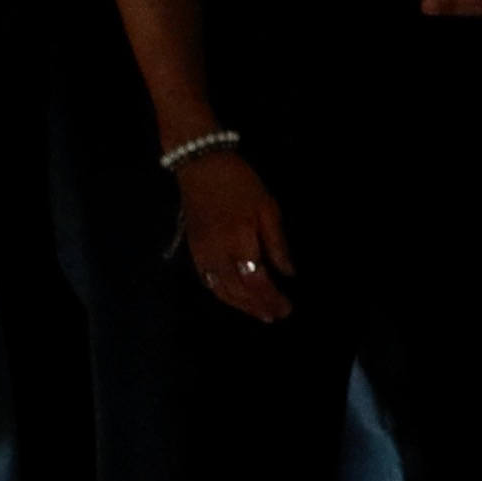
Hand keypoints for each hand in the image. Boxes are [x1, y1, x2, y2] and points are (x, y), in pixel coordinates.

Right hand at [176, 147, 297, 322]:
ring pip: (221, 290)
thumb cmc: (240, 183)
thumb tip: (289, 273)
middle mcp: (218, 252)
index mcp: (240, 241)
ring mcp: (202, 253)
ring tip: (260, 313)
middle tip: (277, 315)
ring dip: (241, 306)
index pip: (257, 281)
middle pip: (238, 291)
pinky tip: (236, 298)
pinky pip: (207, 281)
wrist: (201, 165)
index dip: (272, 298)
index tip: (286, 307)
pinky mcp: (193, 250)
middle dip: (259, 306)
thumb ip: (277, 244)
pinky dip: (223, 294)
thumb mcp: (268, 208)